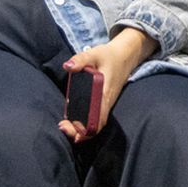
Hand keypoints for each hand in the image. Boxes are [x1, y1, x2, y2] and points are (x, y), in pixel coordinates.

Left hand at [58, 27, 156, 141]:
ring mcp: (105, 105)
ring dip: (80, 129)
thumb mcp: (94, 54)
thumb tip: (67, 66)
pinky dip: (83, 123)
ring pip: (95, 125)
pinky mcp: (103, 103)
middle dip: (78, 132)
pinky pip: (95, 119)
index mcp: (104, 94)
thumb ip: (80, 60)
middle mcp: (106, 103)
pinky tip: (71, 119)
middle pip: (95, 127)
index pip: (97, 120)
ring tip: (64, 125)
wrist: (125, 56)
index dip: (84, 129)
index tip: (68, 126)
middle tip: (62, 127)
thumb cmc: (108, 56)